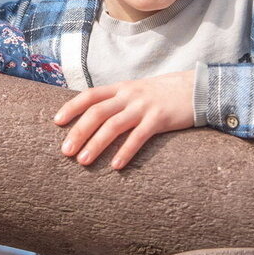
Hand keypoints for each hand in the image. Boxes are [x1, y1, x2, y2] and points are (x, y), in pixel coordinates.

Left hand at [53, 71, 194, 169]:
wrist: (196, 88)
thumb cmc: (162, 95)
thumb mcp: (136, 92)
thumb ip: (117, 102)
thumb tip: (93, 119)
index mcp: (120, 89)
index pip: (90, 96)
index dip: (71, 107)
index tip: (57, 122)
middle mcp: (128, 95)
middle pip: (97, 112)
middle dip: (79, 132)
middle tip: (66, 152)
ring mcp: (144, 106)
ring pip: (113, 125)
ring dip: (96, 144)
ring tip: (83, 161)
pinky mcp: (159, 118)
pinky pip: (139, 136)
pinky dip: (126, 151)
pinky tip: (116, 166)